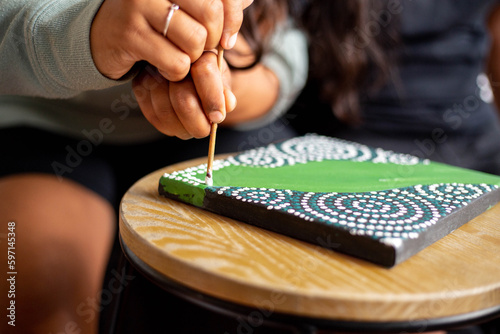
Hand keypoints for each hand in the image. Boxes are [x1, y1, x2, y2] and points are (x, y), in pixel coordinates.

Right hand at [90, 0, 252, 80]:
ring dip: (193, 58)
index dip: (233, 18)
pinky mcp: (130, 35)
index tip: (226, 38)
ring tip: (180, 56)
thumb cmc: (153, 21)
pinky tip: (163, 66)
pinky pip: (176, 63)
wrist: (104, 34)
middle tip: (200, 47)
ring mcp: (139, 6)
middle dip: (212, 39)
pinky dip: (176, 72)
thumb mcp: (185, 8)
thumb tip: (246, 0)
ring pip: (195, 41)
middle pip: (211, 13)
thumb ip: (216, 4)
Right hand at [132, 53, 235, 138]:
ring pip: (166, 111)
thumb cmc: (210, 79)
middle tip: (205, 130)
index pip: (204, 72)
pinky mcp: (139, 86)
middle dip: (198, 121)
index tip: (218, 117)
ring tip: (193, 128)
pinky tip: (180, 125)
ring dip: (184, 128)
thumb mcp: (222, 82)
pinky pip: (154, 117)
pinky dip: (170, 128)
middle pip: (183, 97)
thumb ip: (225, 92)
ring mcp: (152, 70)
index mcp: (197, 50)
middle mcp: (171, 56)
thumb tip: (228, 105)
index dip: (212, 99)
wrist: (190, 76)